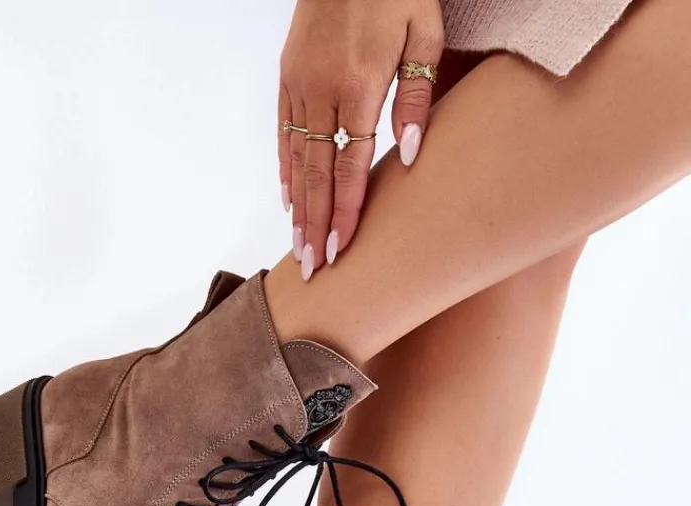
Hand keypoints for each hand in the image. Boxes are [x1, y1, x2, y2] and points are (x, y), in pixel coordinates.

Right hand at [278, 0, 443, 278]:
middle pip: (316, 173)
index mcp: (359, 85)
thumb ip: (417, 97)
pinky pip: (284, 132)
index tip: (339, 249)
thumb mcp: (424, 34)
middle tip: (312, 268)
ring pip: (297, 158)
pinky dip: (286, 168)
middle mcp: (322, 90)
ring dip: (298, 206)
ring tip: (298, 246)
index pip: (349, 165)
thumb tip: (409, 156)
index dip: (343, 211)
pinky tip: (289, 197)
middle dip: (315, 224)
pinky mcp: (288, 75)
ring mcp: (300, 84)